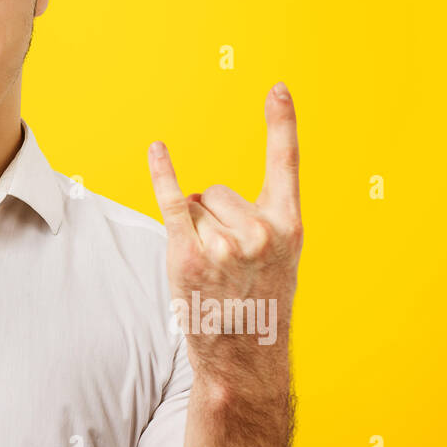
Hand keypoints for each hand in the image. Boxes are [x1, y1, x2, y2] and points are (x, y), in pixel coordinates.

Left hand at [147, 82, 302, 379]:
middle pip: (217, 192)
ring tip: (210, 272)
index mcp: (289, 226)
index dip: (281, 123)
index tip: (277, 88)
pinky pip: (172, 202)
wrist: (244, 358)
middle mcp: (260, 230)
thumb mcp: (280, 261)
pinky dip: (162, 174)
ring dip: (193, 232)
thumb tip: (205, 196)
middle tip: (226, 265)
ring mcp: (224, 243)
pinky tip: (157, 150)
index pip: (285, 163)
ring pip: (194, 206)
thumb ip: (261, 222)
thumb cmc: (258, 305)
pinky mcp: (188, 254)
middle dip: (213, 219)